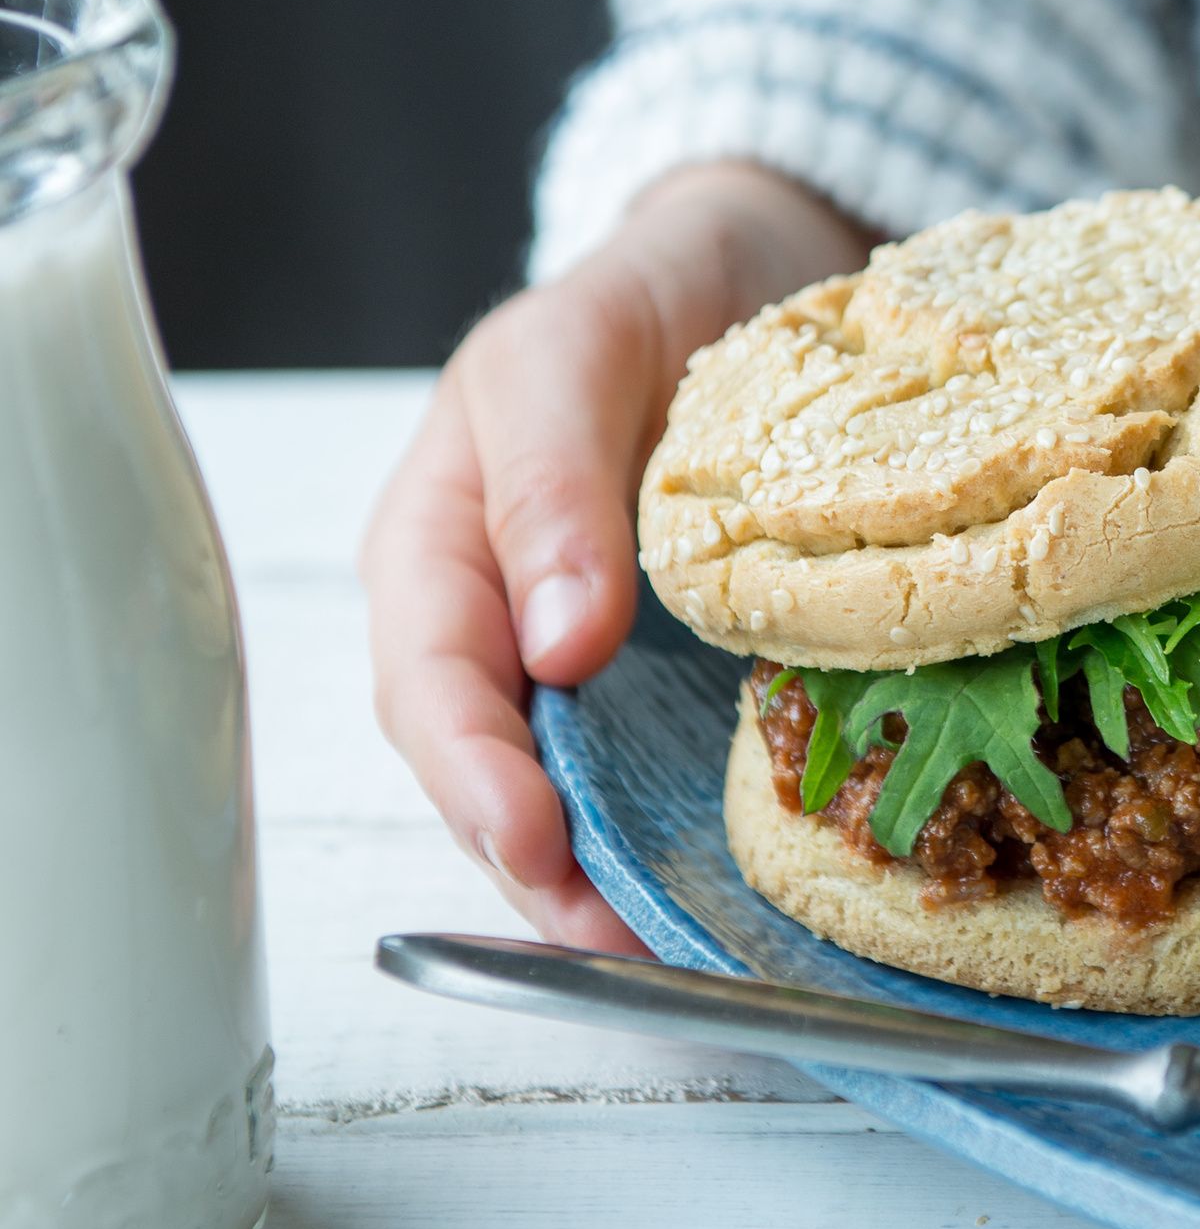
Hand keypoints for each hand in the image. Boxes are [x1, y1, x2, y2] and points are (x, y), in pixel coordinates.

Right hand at [361, 163, 872, 952]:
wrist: (740, 275)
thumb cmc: (642, 299)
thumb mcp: (575, 352)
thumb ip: (551, 481)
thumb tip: (555, 642)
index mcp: (440, 540)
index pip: (430, 681)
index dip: (477, 776)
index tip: (539, 843)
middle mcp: (493, 617)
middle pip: (479, 767)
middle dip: (532, 867)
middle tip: (611, 945)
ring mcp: (571, 655)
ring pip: (554, 788)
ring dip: (592, 879)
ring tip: (658, 953)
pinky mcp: (655, 674)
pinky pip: (639, 768)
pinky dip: (664, 834)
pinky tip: (710, 888)